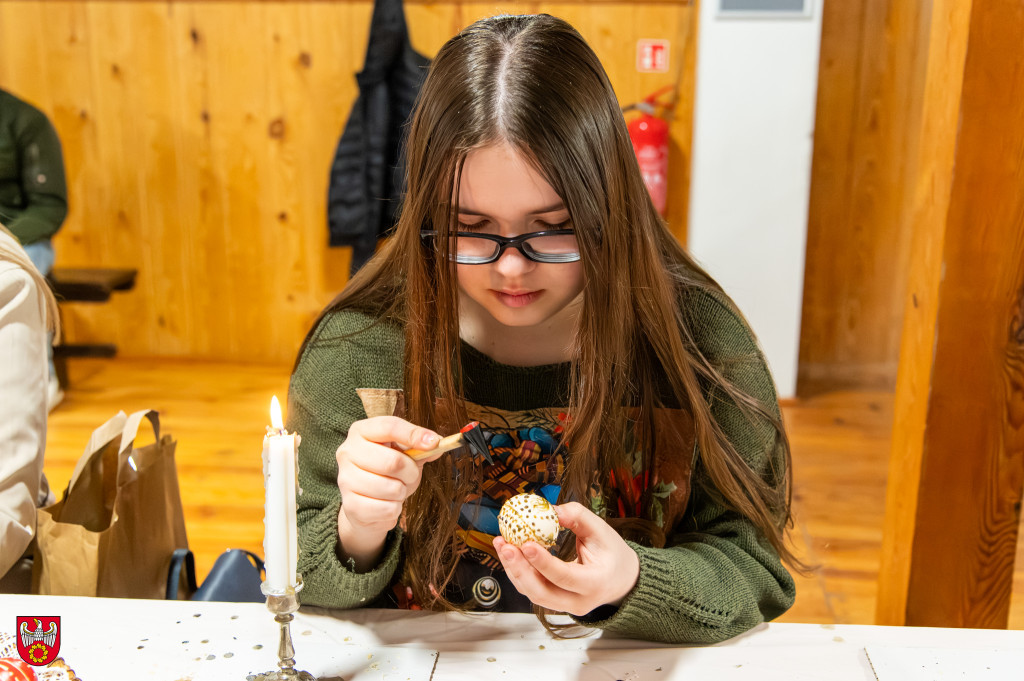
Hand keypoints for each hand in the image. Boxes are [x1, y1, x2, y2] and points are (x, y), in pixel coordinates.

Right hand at [335, 416, 440, 570]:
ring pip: (392, 488)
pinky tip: (386, 503)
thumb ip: (421, 446)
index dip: (414, 434)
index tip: (434, 443)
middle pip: (393, 461)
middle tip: (410, 476)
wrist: (365, 504)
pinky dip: (394, 509)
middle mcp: (347, 452)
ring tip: (394, 490)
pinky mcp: (350, 505)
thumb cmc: (386, 473)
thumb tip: (437, 444)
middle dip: (411, 472)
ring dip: (402, 492)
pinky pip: (387, 509)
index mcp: (360, 431)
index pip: (389, 426)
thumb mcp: (404, 454)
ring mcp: (345, 479)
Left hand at [493, 501, 639, 615]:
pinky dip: (519, 572)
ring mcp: (565, 606)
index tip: (526, 543)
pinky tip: (510, 552)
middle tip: (506, 546)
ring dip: (514, 569)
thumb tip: (549, 509)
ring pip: (533, 593)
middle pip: (542, 593)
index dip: (543, 562)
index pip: (564, 577)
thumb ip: (577, 517)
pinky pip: (532, 590)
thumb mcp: (601, 530)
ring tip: (502, 544)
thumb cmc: (612, 553)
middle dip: (520, 569)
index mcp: (595, 584)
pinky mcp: (555, 602)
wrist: (621, 580)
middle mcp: (579, 601)